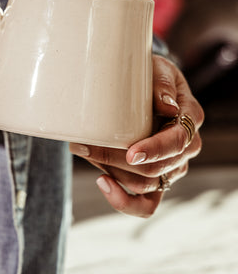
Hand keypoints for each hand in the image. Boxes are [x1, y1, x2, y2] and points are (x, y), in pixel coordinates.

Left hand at [70, 55, 203, 217]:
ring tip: (84, 151)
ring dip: (112, 173)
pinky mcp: (156, 179)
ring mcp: (171, 166)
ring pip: (146, 184)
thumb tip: (168, 106)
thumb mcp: (158, 68)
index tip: (131, 153)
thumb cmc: (150, 74)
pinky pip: (147, 204)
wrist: (146, 83)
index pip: (177, 142)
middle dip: (116, 160)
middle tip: (84, 145)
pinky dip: (124, 202)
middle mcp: (186, 147)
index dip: (155, 150)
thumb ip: (162, 84)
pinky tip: (103, 183)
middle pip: (156, 168)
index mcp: (191, 118)